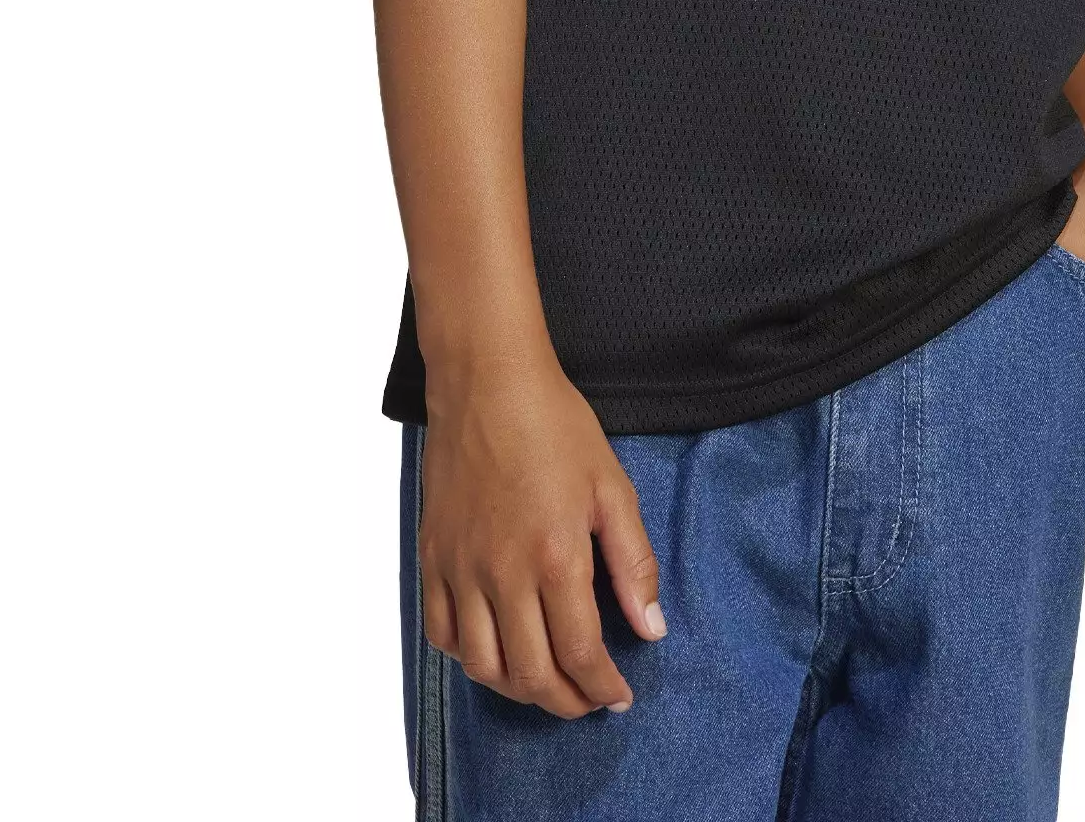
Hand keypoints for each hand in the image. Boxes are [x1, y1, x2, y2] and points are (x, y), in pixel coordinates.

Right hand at [418, 357, 666, 717]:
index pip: (580, 652)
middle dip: (564, 701)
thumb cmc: (555, 426)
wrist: (489, 383)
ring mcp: (461, 569)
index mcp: (556, 557)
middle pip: (530, 673)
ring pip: (483, 665)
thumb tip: (651, 628)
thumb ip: (634, 562)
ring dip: (517, 689)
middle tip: (586, 700)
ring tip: (545, 682)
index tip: (618, 697)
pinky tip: (494, 651)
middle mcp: (503, 573)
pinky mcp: (433, 558)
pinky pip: (441, 634)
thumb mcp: (612, 487)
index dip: (602, 687)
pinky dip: (468, 658)